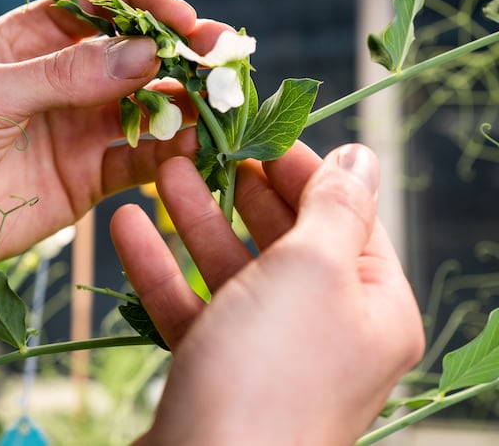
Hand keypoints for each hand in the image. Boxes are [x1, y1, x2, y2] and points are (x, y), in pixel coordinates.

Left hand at [0, 0, 229, 288]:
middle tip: (221, 59)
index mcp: (33, 39)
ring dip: (187, 103)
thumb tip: (143, 55)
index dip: (146, 6)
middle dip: (181, 54)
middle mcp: (65, 79)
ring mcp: (81, 128)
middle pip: (137, 55)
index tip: (183, 18)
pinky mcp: (91, 175)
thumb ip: (65, 75)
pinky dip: (172, 153)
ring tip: (219, 105)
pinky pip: (143, 158)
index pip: (102, 4)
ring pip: (150, 106)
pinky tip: (195, 148)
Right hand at [111, 142, 423, 444]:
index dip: (304, 168)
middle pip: (284, 240)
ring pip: (232, 270)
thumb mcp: (313, 269)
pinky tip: (125, 227)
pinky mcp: (217, 371)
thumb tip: (362, 155)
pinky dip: (159, 269)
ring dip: (194, 220)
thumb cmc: (271, 370)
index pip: (347, 216)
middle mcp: (326, 330)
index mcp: (373, 307)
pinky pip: (191, 307)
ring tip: (159, 171)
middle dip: (240, 189)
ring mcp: (269, 354)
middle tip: (203, 146)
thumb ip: (335, 206)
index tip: (259, 128)